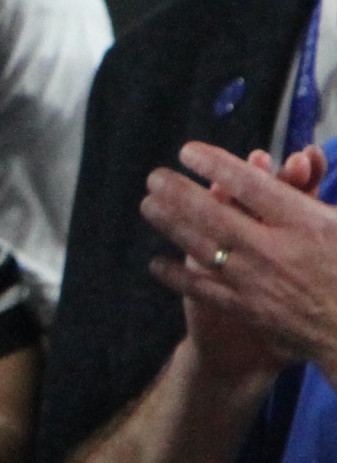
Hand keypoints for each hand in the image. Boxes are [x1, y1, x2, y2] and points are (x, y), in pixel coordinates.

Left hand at [148, 143, 336, 385]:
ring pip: (202, 246)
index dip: (215, 165)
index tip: (189, 153)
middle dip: (179, 191)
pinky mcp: (248, 310)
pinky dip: (177, 276)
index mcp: (306, 222)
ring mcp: (256, 281)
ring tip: (148, 205)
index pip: (251, 184)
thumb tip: (305, 157)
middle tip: (154, 176)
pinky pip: (204, 289)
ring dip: (171, 224)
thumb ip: (314, 198)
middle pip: (214, 213)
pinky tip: (156, 263)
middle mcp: (275, 249)